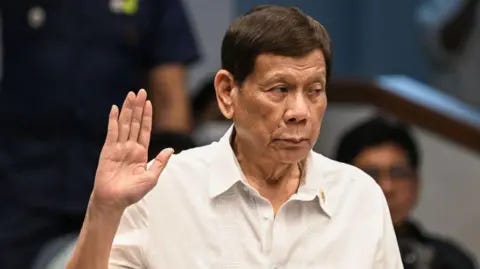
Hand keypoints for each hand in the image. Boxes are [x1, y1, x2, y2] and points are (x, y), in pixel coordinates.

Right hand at [91, 89, 173, 210]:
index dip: (147, 116)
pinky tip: (115, 109)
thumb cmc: (132, 193)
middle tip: (140, 91)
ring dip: (127, 109)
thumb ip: (160, 162)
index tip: (149, 102)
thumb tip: (171, 149)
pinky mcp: (108, 151)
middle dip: (138, 107)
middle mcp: (129, 147)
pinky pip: (111, 132)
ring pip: (124, 124)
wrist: (114, 201)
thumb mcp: (152, 177)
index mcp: (140, 153)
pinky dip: (113, 120)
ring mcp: (118, 148)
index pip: (144, 130)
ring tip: (131, 95)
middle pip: (134, 123)